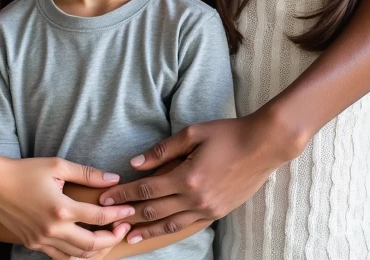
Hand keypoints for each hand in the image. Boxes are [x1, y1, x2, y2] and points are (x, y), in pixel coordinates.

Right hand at [0, 148, 133, 258]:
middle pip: (92, 245)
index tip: (129, 210)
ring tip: (110, 239)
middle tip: (124, 228)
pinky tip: (86, 247)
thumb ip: (87, 173)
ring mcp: (42, 241)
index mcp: (61, 208)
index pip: (98, 217)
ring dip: (97, 251)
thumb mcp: (57, 165)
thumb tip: (113, 179)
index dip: (118, 215)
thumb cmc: (24, 170)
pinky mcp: (34, 244)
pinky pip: (61, 257)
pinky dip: (77, 255)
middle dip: (112, 239)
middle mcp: (53, 230)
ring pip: (77, 256)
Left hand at [99, 111, 301, 243]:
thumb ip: (163, 150)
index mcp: (187, 177)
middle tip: (108, 219)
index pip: (147, 190)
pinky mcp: (217, 213)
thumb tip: (136, 162)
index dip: (125, 194)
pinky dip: (170, 229)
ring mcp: (207, 209)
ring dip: (147, 230)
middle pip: (154, 210)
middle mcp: (195, 198)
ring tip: (129, 235)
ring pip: (170, 224)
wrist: (262, 146)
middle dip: (129, 214)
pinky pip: (188, 225)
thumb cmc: (227, 133)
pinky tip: (160, 231)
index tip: (106, 198)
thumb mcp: (193, 133)